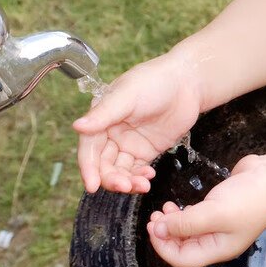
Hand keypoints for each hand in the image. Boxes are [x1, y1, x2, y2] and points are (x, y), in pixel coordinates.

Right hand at [73, 53, 202, 193]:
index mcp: (101, 117)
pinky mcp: (146, 150)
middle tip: (124, 186)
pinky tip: (149, 177)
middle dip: (111, 178)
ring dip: (127, 181)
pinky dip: (140, 177)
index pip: (89, 147)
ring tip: (142, 184)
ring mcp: (129, 143)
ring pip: (119, 170)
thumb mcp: (127, 95)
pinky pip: (137, 170)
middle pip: (103, 164)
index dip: (89, 168)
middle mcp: (111, 132)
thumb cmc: (155, 81)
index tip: (92, 185)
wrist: (188, 82)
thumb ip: (103, 114)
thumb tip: (77, 126)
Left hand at [146, 154, 265, 266]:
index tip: (153, 227)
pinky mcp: (221, 206)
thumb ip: (185, 224)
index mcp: (218, 248)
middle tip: (154, 216)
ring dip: (173, 222)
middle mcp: (218, 239)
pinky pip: (196, 216)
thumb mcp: (214, 213)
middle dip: (165, 233)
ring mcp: (220, 223)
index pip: (182, 258)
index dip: (163, 246)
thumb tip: (159, 229)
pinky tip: (178, 204)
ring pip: (188, 230)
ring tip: (164, 208)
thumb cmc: (252, 198)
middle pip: (183, 246)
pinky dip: (183, 212)